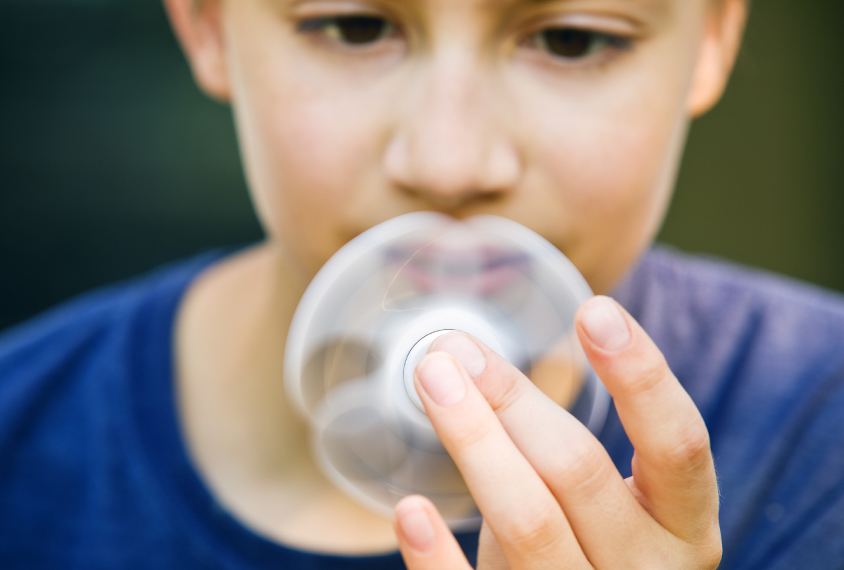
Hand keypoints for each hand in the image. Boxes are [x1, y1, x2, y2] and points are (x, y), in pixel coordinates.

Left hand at [392, 296, 720, 568]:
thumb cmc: (588, 547)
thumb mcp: (599, 500)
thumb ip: (552, 440)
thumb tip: (464, 358)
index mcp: (683, 526)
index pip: (679, 444)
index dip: (641, 375)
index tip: (593, 309)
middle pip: (578, 471)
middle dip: (512, 399)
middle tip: (454, 350)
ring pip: (530, 523)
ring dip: (475, 442)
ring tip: (432, 380)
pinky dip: (438, 557)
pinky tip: (410, 508)